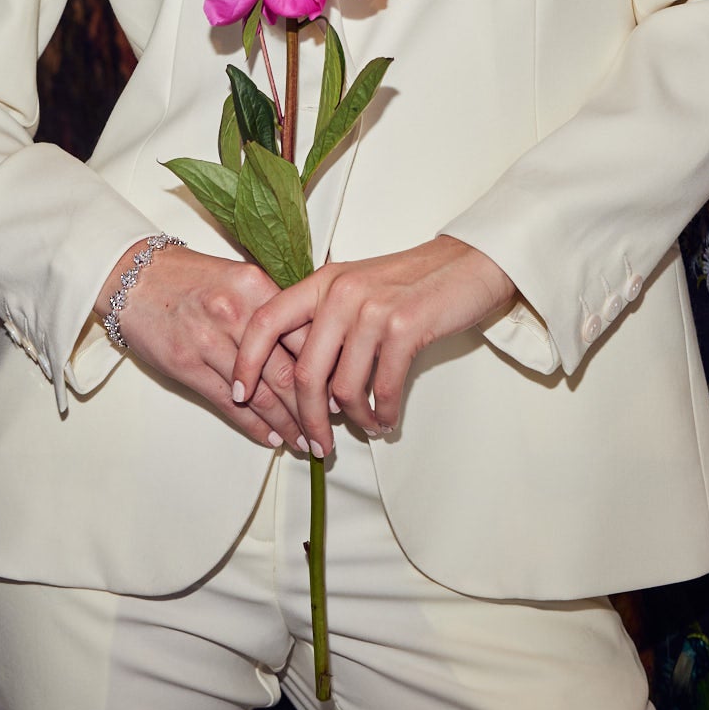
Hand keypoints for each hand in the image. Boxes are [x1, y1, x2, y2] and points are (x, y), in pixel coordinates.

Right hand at [93, 243, 311, 451]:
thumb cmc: (189, 278)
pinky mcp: (187, 364)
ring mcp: (210, 340)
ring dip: (288, 424)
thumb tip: (316, 342)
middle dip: (314, 406)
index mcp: (256, 287)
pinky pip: (229, 404)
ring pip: (262, 392)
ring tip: (307, 442)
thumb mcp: (240, 278)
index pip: (306, 332)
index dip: (329, 366)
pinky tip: (271, 438)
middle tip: (331, 428)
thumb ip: (274, 307)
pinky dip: (254, 425)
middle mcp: (237, 313)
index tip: (344, 388)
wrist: (135, 277)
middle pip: (288, 369)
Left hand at [229, 235, 517, 457]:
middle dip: (306, 419)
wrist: (469, 264)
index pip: (266, 321)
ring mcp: (371, 310)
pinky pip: (381, 389)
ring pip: (342, 388)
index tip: (240, 394)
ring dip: (352, 420)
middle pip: (304, 372)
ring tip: (364, 427)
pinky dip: (382, 413)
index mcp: (322, 282)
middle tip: (315, 445)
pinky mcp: (404, 328)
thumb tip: (305, 381)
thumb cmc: (412, 282)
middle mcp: (340, 293)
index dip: (247, 361)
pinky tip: (386, 418)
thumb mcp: (357, 288)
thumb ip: (327, 321)